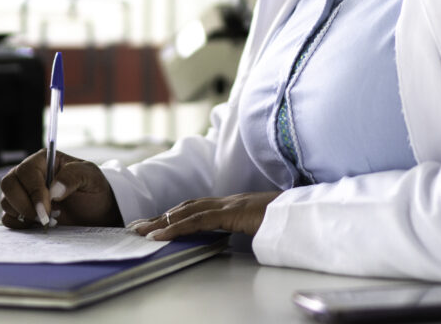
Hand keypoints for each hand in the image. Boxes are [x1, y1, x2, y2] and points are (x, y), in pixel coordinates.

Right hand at [0, 150, 122, 228]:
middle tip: (45, 217)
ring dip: (23, 214)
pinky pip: (8, 218)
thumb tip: (53, 189)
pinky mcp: (22, 211)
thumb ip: (73, 176)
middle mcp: (29, 175)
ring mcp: (23, 193)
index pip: (26, 171)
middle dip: (24, 204)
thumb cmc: (94, 189)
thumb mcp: (91, 177)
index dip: (34, 191)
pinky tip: (38, 225)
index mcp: (44, 161)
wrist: (97, 212)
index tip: (48, 208)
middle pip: (9, 184)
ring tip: (47, 219)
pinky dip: (19, 224)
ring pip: (6, 201)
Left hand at [127, 191, 280, 240]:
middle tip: (135, 226)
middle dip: (159, 217)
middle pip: (185, 207)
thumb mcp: (260, 226)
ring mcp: (229, 204)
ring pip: (187, 211)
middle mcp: (226, 201)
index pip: (196, 207)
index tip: (154, 223)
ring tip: (141, 232)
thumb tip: (233, 239)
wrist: (304, 212)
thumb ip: (244, 229)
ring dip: (161, 222)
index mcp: (232, 204)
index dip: (173, 214)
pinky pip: (199, 220)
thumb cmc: (287, 219)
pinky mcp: (233, 213)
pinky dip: (177, 227)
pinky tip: (162, 234)